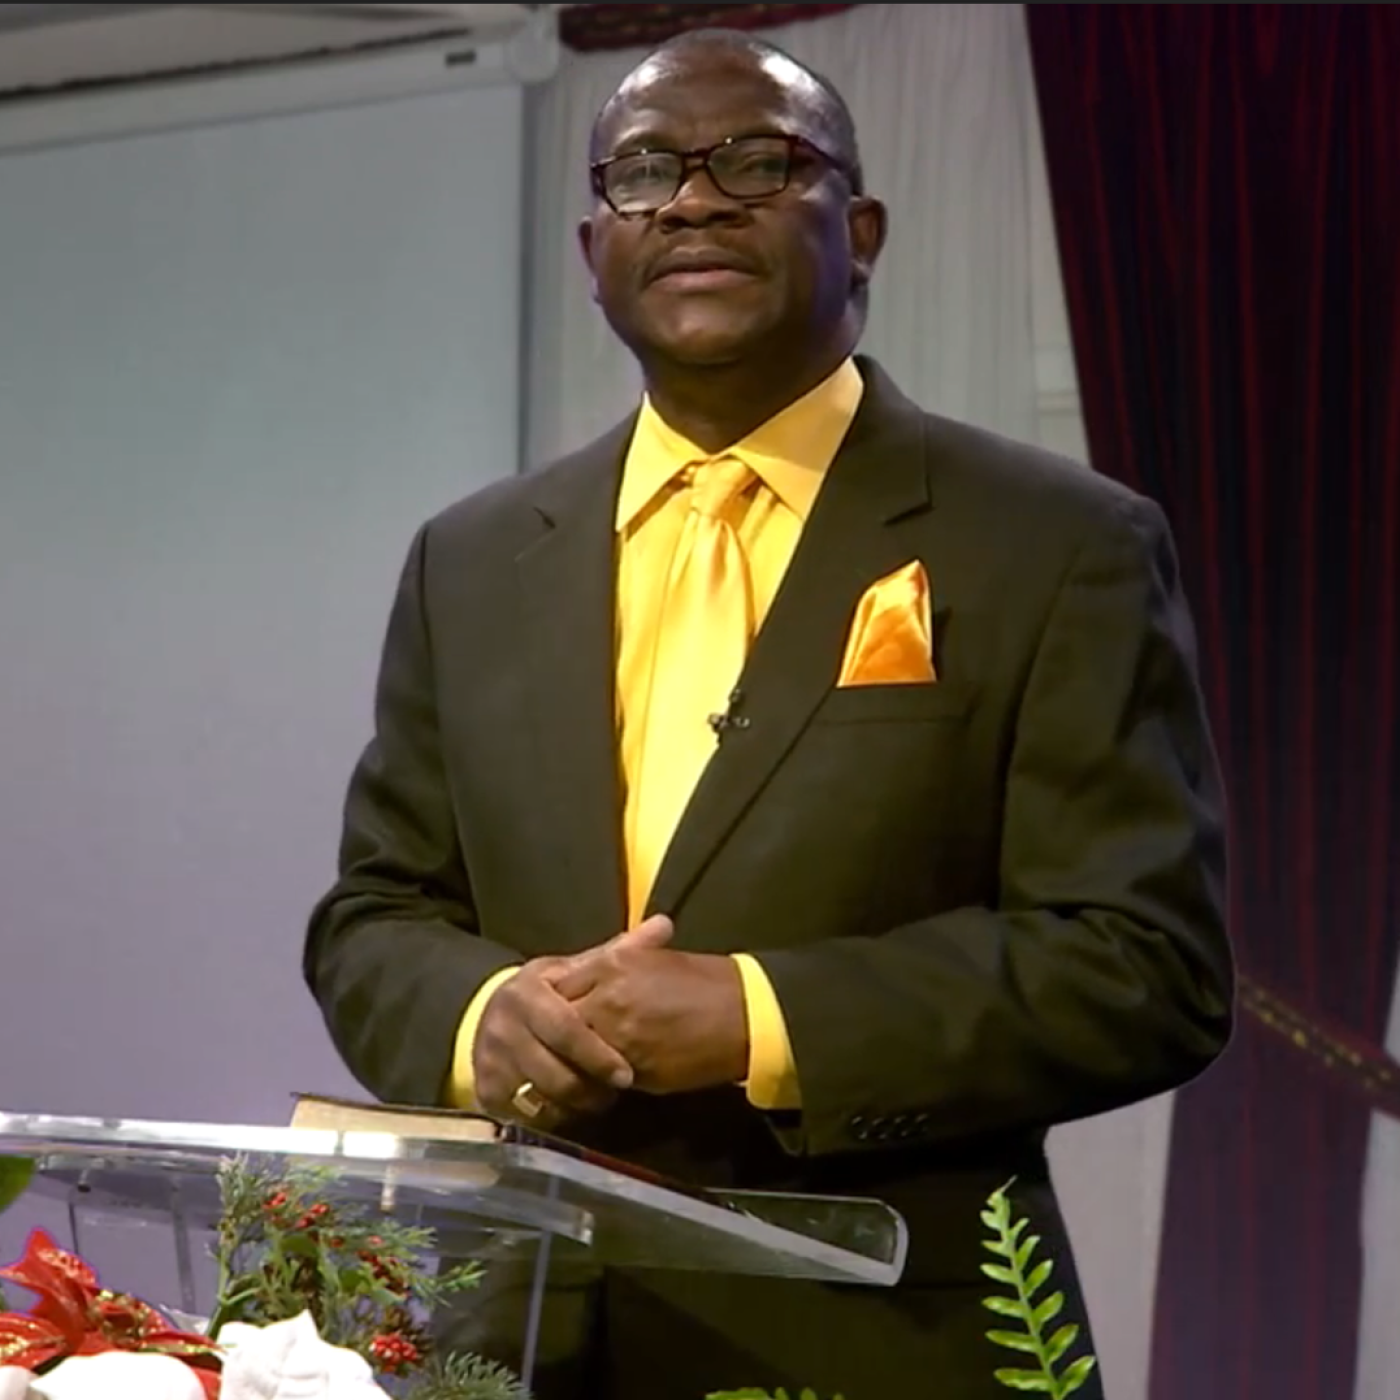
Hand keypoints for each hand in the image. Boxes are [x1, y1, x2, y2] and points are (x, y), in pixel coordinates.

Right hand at [472, 915, 673, 1126]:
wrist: (492, 1014)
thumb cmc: (550, 994)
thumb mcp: (578, 968)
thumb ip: (621, 951)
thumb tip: (664, 925)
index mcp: (529, 990)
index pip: (566, 1028)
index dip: (598, 1054)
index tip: (628, 1073)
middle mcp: (503, 1024)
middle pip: (553, 1069)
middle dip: (590, 1086)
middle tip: (617, 1093)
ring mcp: (491, 1058)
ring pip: (540, 1096)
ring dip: (575, 1105)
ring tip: (601, 1100)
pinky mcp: (486, 1088)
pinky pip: (525, 1114)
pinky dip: (553, 1117)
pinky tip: (572, 1110)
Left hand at [553, 941, 749, 1096]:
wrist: (743, 1012)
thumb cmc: (702, 981)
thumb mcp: (653, 960)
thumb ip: (613, 967)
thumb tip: (583, 985)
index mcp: (613, 964)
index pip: (559, 987)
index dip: (554, 1005)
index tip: (554, 1016)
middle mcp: (608, 997)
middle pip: (558, 1023)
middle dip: (556, 1037)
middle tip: (555, 1047)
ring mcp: (619, 1035)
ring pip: (575, 1055)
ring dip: (573, 1063)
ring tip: (573, 1069)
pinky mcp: (634, 1068)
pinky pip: (600, 1079)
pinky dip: (595, 1082)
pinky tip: (599, 1082)